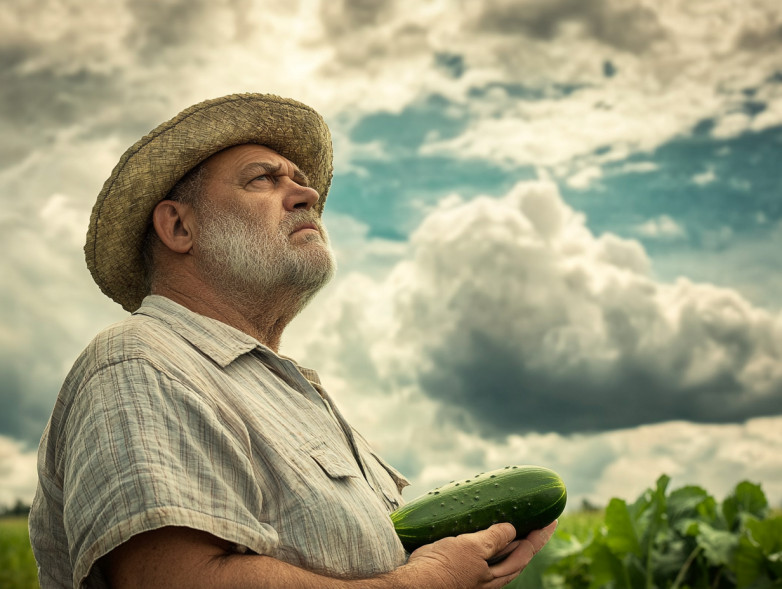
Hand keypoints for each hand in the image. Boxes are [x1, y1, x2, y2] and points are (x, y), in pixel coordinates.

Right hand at [395, 521, 556, 588]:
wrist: (415, 582)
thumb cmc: (443, 568)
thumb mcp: (472, 548)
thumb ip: (494, 539)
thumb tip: (513, 528)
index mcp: (496, 574)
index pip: (526, 553)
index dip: (540, 536)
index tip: (552, 519)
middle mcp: (489, 576)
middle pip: (518, 556)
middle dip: (530, 538)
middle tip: (540, 517)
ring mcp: (475, 572)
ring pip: (501, 555)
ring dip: (511, 539)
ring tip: (517, 520)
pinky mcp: (460, 565)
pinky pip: (482, 550)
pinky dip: (488, 537)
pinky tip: (481, 526)